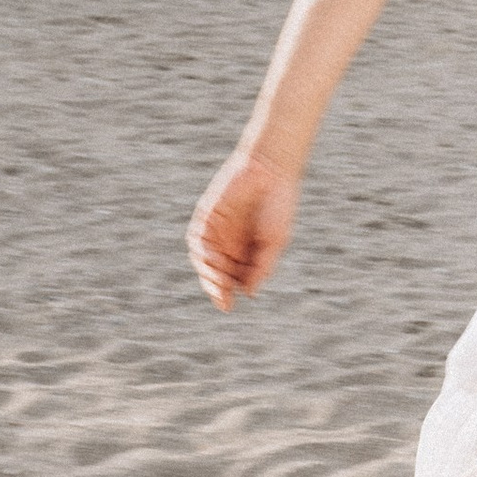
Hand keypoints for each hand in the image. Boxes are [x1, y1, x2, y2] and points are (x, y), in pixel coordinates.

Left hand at [187, 151, 299, 310]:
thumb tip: (249, 292)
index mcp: (246, 251)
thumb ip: (262, 266)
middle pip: (216, 272)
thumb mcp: (274, 242)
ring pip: (204, 260)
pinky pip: (199, 240)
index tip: (227, 306)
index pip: (231, 278)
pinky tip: (213, 262)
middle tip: (222, 298)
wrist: (271, 171)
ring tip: (218, 283)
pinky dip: (203, 254)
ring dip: (209, 274)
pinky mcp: (207, 216)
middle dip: (216, 287)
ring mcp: (216, 230)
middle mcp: (229, 243)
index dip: (227, 293)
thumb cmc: (278, 206)